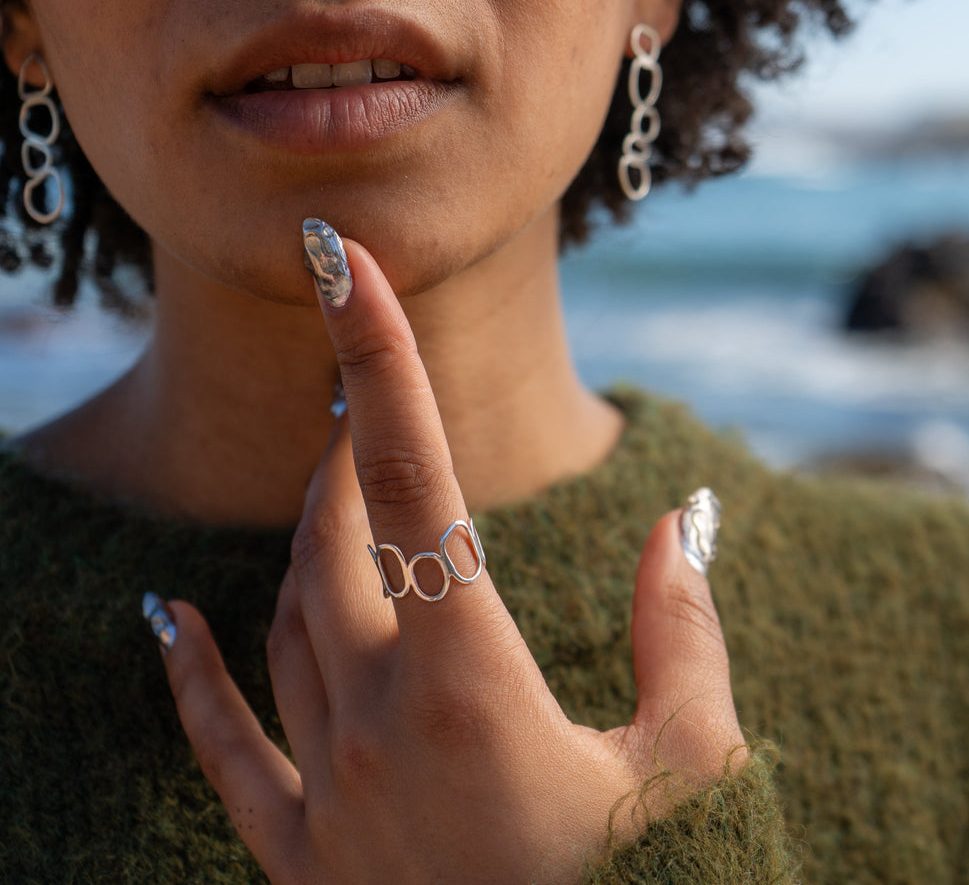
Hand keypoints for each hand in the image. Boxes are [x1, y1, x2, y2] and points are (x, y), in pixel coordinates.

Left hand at [154, 226, 743, 883]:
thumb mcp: (695, 764)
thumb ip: (678, 628)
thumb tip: (673, 519)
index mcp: (473, 679)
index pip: (414, 474)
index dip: (382, 355)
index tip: (347, 257)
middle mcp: (375, 721)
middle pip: (335, 534)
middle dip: (350, 441)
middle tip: (370, 385)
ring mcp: (328, 796)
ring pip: (285, 621)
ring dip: (307, 536)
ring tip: (339, 482)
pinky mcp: (305, 865)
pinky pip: (225, 752)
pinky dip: (190, 679)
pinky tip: (160, 622)